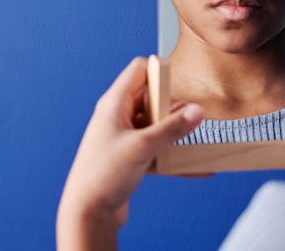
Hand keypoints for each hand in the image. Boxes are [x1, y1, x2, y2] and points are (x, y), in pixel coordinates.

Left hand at [57, 57, 203, 250]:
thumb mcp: (142, 146)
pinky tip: (196, 168)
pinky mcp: (130, 156)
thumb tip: (197, 111)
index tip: (180, 82)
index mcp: (114, 104)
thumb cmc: (103, 175)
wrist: (87, 213)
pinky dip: (173, 155)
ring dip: (174, 130)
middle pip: (151, 97)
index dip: (160, 70)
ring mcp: (124, 137)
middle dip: (173, 104)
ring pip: (156, 124)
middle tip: (192, 113)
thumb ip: (172, 128)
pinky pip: (157, 148)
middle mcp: (118, 116)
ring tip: (197, 135)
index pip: (139, 70)